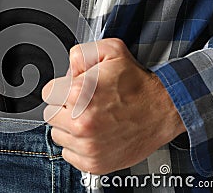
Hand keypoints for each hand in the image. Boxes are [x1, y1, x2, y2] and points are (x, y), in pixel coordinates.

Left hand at [42, 38, 185, 174]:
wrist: (164, 109)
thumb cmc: (137, 83)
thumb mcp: (111, 51)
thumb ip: (80, 54)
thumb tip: (66, 70)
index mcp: (79, 95)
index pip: (48, 93)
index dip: (61, 89)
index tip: (72, 91)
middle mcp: (82, 123)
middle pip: (50, 115)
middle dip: (64, 108)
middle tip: (84, 104)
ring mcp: (88, 146)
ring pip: (58, 135)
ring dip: (70, 128)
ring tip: (91, 119)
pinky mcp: (94, 163)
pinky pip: (69, 154)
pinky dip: (78, 146)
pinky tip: (94, 134)